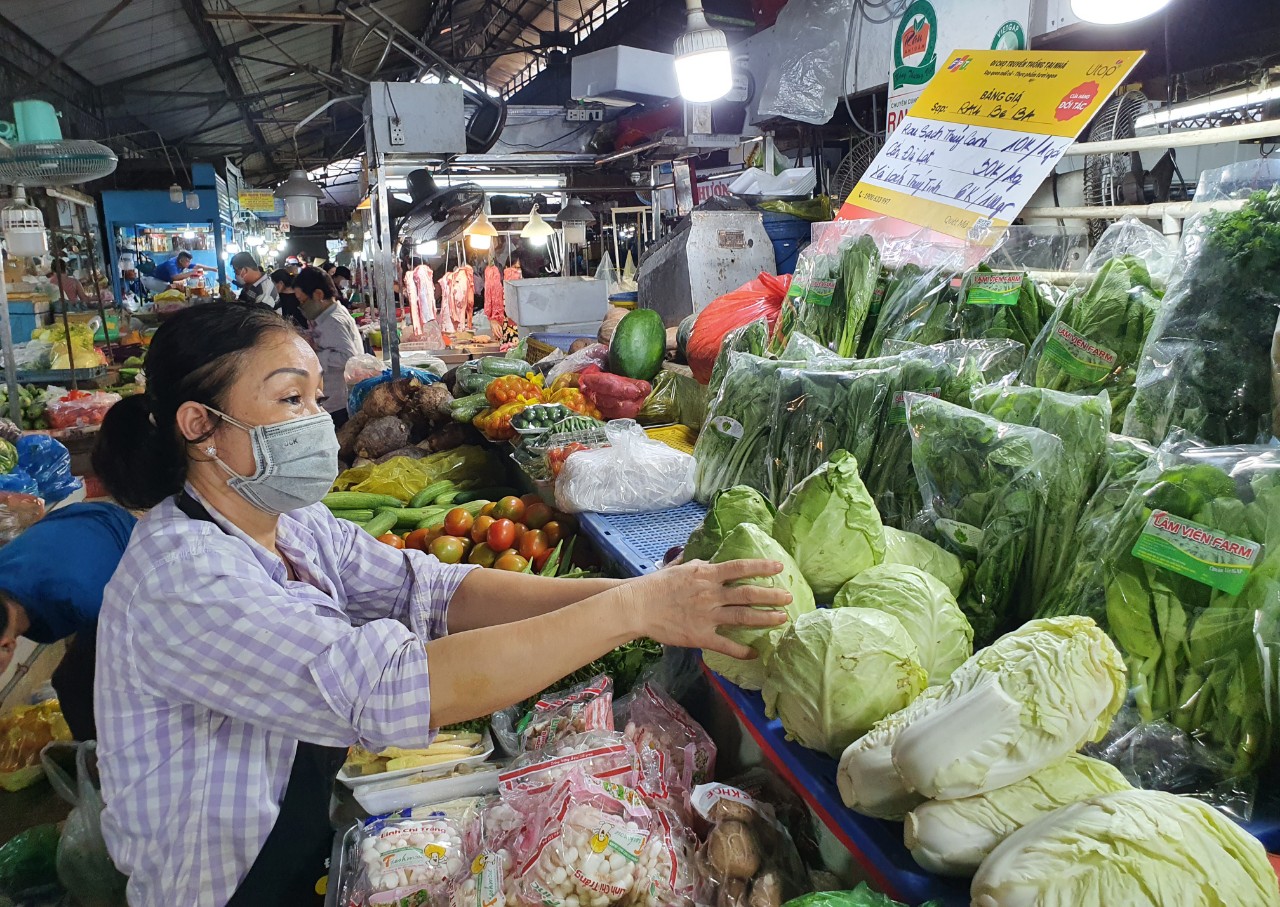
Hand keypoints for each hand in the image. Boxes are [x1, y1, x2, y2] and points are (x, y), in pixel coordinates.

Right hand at [624, 559, 790, 659]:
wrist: (638, 606)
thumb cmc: (656, 585)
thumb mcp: (680, 568)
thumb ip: (700, 566)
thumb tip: (713, 562)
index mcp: (706, 574)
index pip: (739, 568)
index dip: (761, 567)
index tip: (779, 567)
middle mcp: (710, 594)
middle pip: (748, 594)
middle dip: (771, 596)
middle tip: (789, 597)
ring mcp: (707, 616)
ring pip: (743, 617)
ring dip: (765, 618)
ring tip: (782, 619)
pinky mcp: (700, 636)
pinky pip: (726, 644)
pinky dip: (742, 650)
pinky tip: (755, 653)